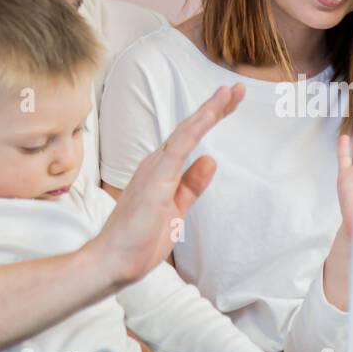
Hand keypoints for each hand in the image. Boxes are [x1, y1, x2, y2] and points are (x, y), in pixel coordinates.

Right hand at [90, 84, 243, 294]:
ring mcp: (154, 169)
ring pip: (186, 131)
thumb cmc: (140, 240)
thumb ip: (192, 186)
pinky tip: (211, 114)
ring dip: (209, 111)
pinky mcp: (156, 178)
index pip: (190, 139)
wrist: (114, 262)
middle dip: (215, 108)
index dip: (210, 119)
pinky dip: (196, 128)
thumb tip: (210, 161)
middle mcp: (156, 163)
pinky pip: (179, 146)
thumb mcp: (177, 210)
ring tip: (230, 93)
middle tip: (238, 89)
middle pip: (190, 129)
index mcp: (161, 171)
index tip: (231, 103)